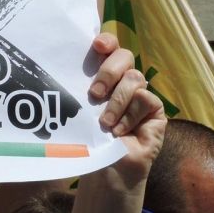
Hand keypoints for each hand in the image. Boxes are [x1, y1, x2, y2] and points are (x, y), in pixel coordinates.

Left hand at [87, 33, 166, 184]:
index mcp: (103, 76)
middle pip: (124, 55)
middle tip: (94, 94)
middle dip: (108, 71)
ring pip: (134, 77)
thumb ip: (76, 92)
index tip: (96, 45)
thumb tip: (59, 73)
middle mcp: (123, 81)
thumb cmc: (89, 142)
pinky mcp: (155, 110)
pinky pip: (145, 99)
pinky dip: (129, 116)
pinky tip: (119, 132)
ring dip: (116, 101)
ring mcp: (140, 94)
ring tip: (105, 123)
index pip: (109, 47)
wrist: (105, 171)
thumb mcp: (78, 113)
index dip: (106, 40)